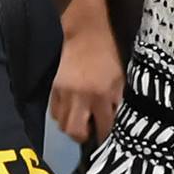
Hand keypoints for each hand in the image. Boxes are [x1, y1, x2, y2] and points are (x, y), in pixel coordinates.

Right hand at [49, 0, 124, 144]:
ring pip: (62, 125)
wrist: (84, 33)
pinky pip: (54, 113)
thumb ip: (117, 100)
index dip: (106, 136)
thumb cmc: (107, 54)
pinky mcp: (53, 89)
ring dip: (72, 127)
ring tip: (80, 121)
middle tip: (90, 131)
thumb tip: (116, 120)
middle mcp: (82, 98)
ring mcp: (65, 94)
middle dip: (84, 137)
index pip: (104, 126)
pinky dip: (62, 116)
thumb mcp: (119, 77)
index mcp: (102, 94)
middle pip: (76, 132)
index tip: (107, 140)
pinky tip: (70, 110)